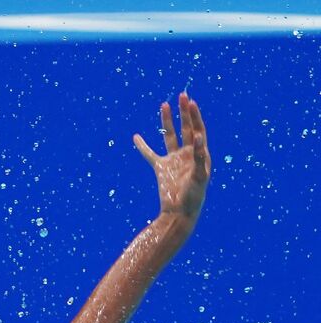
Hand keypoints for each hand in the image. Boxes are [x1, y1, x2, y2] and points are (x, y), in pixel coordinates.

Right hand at [133, 93, 209, 220]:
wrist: (178, 212)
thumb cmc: (192, 196)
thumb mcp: (199, 176)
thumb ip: (199, 157)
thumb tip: (199, 137)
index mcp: (200, 154)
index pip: (198, 129)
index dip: (194, 115)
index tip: (190, 102)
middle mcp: (187, 154)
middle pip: (186, 128)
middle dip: (184, 112)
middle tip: (182, 96)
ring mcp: (173, 160)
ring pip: (169, 136)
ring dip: (167, 121)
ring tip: (164, 105)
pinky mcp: (161, 168)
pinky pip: (150, 154)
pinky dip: (143, 146)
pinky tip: (136, 137)